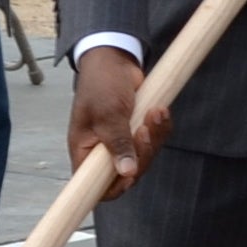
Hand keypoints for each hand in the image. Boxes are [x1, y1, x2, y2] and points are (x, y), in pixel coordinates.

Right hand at [66, 45, 166, 196]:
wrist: (114, 59)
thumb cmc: (101, 84)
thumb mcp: (108, 113)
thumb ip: (117, 143)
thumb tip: (126, 172)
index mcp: (85, 150)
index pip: (94, 185)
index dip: (113, 187)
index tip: (129, 174)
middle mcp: (102, 151)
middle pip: (126, 174)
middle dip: (142, 155)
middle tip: (144, 131)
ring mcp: (122, 141)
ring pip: (144, 158)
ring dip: (155, 138)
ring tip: (155, 113)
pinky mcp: (137, 131)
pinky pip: (154, 141)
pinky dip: (161, 128)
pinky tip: (160, 111)